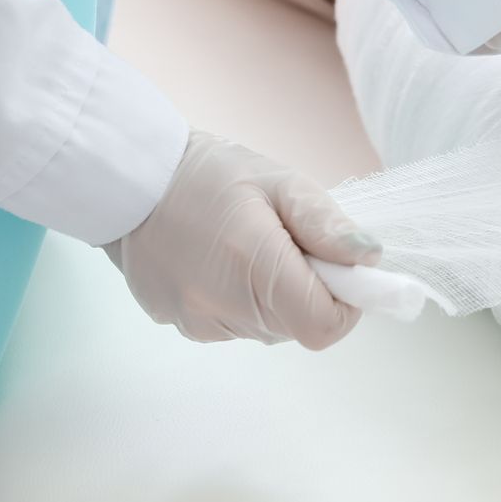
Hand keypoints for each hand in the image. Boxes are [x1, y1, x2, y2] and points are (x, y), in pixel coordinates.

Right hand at [106, 130, 381, 347]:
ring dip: (276, 295)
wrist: (130, 179)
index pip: (324, 325)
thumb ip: (326, 224)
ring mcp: (199, 322)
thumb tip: (370, 258)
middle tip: (287, 242)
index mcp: (254, 267)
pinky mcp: (182, 325)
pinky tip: (222, 261)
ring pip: (270, 328)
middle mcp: (223, 307)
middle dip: (309, 290)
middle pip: (300, 326)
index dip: (346, 302)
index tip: (337, 266)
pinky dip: (244, 300)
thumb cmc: (208, 174)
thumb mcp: (279, 182)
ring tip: (249, 246)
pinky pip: (236, 325)